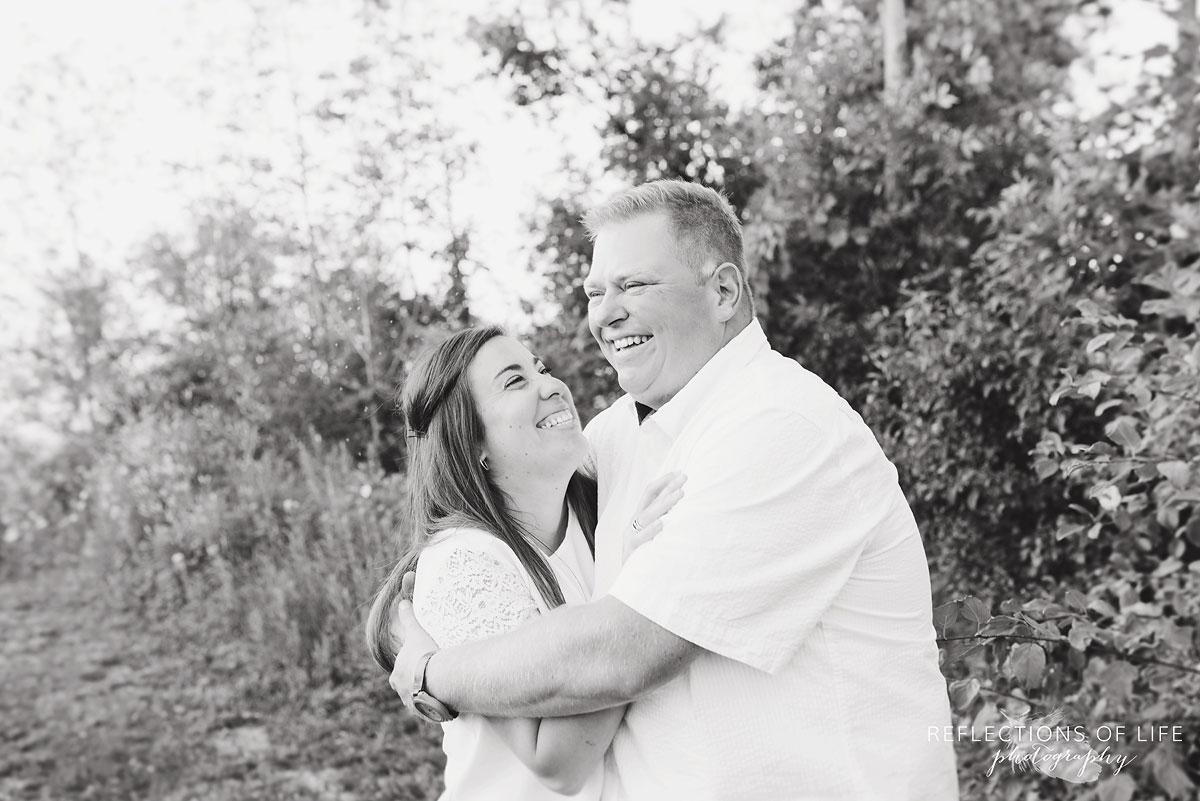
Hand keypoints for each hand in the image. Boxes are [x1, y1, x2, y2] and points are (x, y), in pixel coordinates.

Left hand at [387, 572, 438, 710]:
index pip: (400, 674)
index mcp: (397, 677)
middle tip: (432, 678)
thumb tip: (402, 602)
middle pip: (408, 689)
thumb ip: (408, 618)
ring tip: (443, 690)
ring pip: (420, 701)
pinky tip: (448, 700)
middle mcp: (402, 693)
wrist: (438, 678)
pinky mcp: (428, 713)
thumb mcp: (416, 633)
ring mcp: (415, 705)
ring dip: (429, 696)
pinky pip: (433, 710)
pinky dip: (438, 705)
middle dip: (417, 685)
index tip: (420, 666)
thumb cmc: (425, 655)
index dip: (410, 669)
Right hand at [623, 471, 685, 562]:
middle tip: (685, 477)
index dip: (664, 482)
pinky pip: (639, 538)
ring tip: (681, 494)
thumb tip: (687, 506)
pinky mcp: (630, 552)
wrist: (630, 586)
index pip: (650, 493)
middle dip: (668, 487)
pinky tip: (662, 523)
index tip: (680, 473)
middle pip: (650, 500)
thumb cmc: (648, 560)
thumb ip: (667, 522)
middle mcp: (634, 524)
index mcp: (640, 518)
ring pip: (647, 515)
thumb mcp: (658, 537)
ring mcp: (630, 536)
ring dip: (665, 503)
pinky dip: (651, 530)